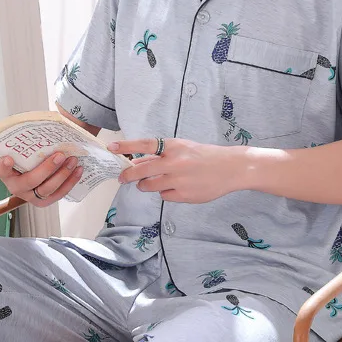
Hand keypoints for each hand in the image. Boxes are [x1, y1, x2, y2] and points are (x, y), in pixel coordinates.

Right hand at [0, 152, 82, 206]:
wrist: (30, 170)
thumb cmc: (22, 158)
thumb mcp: (16, 150)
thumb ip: (19, 144)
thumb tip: (30, 132)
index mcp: (6, 174)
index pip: (2, 170)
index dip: (5, 166)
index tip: (8, 158)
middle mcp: (18, 188)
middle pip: (32, 181)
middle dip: (48, 168)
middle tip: (60, 155)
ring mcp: (32, 197)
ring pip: (49, 189)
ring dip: (63, 175)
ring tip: (73, 160)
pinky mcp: (46, 200)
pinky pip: (60, 193)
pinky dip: (71, 182)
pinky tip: (78, 170)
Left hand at [109, 137, 244, 202]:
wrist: (230, 168)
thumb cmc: (204, 156)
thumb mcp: (182, 148)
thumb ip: (161, 155)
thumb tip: (137, 162)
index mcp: (174, 146)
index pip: (145, 145)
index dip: (126, 146)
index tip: (111, 147)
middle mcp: (175, 163)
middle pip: (142, 171)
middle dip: (128, 176)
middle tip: (122, 178)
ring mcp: (179, 180)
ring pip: (150, 186)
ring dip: (146, 185)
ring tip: (154, 181)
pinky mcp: (184, 195)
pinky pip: (165, 196)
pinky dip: (166, 192)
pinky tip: (178, 187)